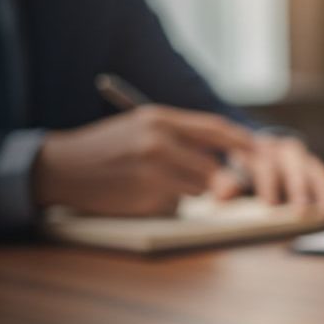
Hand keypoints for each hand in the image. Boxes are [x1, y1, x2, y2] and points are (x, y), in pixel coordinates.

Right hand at [34, 105, 250, 215]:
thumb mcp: (142, 127)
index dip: (242, 142)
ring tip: (158, 182)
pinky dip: (168, 203)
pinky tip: (142, 195)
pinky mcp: (145, 195)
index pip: (216, 128)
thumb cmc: (107, 147)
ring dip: (189, 191)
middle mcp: (158, 140)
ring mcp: (152, 169)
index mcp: (160, 118)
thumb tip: (223, 152)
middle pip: (213, 165)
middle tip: (228, 187)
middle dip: (224, 179)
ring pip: (197, 188)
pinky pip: (175, 204)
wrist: (62, 167)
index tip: (261, 153)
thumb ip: (180, 135)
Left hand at [213, 134, 323, 219]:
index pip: (265, 166)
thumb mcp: (233, 174)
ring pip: (320, 176)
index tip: (269, 204)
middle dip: (300, 190)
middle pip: (297, 170)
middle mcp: (289, 153)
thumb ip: (227, 183)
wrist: (265, 150)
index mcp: (263, 151)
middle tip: (302, 213)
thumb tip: (222, 195)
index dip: (267, 184)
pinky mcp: (323, 176)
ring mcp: (308, 163)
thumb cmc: (246, 169)